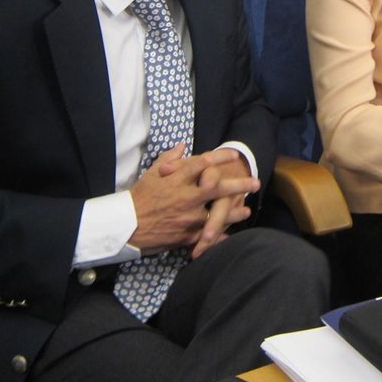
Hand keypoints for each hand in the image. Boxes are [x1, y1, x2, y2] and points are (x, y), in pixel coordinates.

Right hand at [127, 144, 258, 253]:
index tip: (235, 155)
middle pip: (218, 188)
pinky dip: (220, 235)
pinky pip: (208, 235)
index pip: (203, 163)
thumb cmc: (139, 197)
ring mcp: (188, 218)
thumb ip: (169, 159)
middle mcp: (186, 197)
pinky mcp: (186, 235)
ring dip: (234, 212)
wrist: (126, 226)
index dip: (220, 158)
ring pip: (218, 214)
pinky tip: (230, 233)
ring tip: (246, 210)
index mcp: (177, 180)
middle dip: (239, 185)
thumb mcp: (151, 173)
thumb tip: (182, 146)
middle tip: (255, 183)